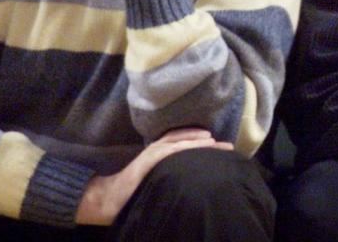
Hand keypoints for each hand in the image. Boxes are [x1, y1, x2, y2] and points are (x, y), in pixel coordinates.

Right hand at [75, 128, 232, 224]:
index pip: (185, 142)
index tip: (222, 145)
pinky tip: (195, 145)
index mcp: (160, 152)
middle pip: (186, 139)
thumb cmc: (132, 191)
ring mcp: (151, 153)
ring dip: (198, 141)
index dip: (203, 141)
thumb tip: (189, 178)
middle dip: (207, 141)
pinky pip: (167, 150)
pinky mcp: (146, 161)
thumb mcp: (156, 179)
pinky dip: (182, 146)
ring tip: (215, 142)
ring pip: (179, 142)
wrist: (109, 198)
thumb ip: (170, 173)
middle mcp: (157, 148)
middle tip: (228, 146)